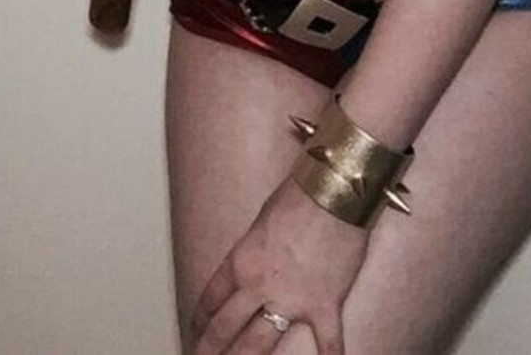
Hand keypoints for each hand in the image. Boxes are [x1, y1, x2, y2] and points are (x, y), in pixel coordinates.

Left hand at [190, 176, 369, 354]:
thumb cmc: (299, 195)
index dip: (201, 319)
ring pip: (260, 343)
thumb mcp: (262, 219)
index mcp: (241, 261)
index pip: (212, 298)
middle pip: (226, 328)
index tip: (195, 331)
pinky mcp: (324, 306)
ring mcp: (292, 301)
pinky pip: (327, 343)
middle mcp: (259, 286)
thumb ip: (255, 249)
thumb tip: (255, 264)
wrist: (335, 192)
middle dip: (211, 349)